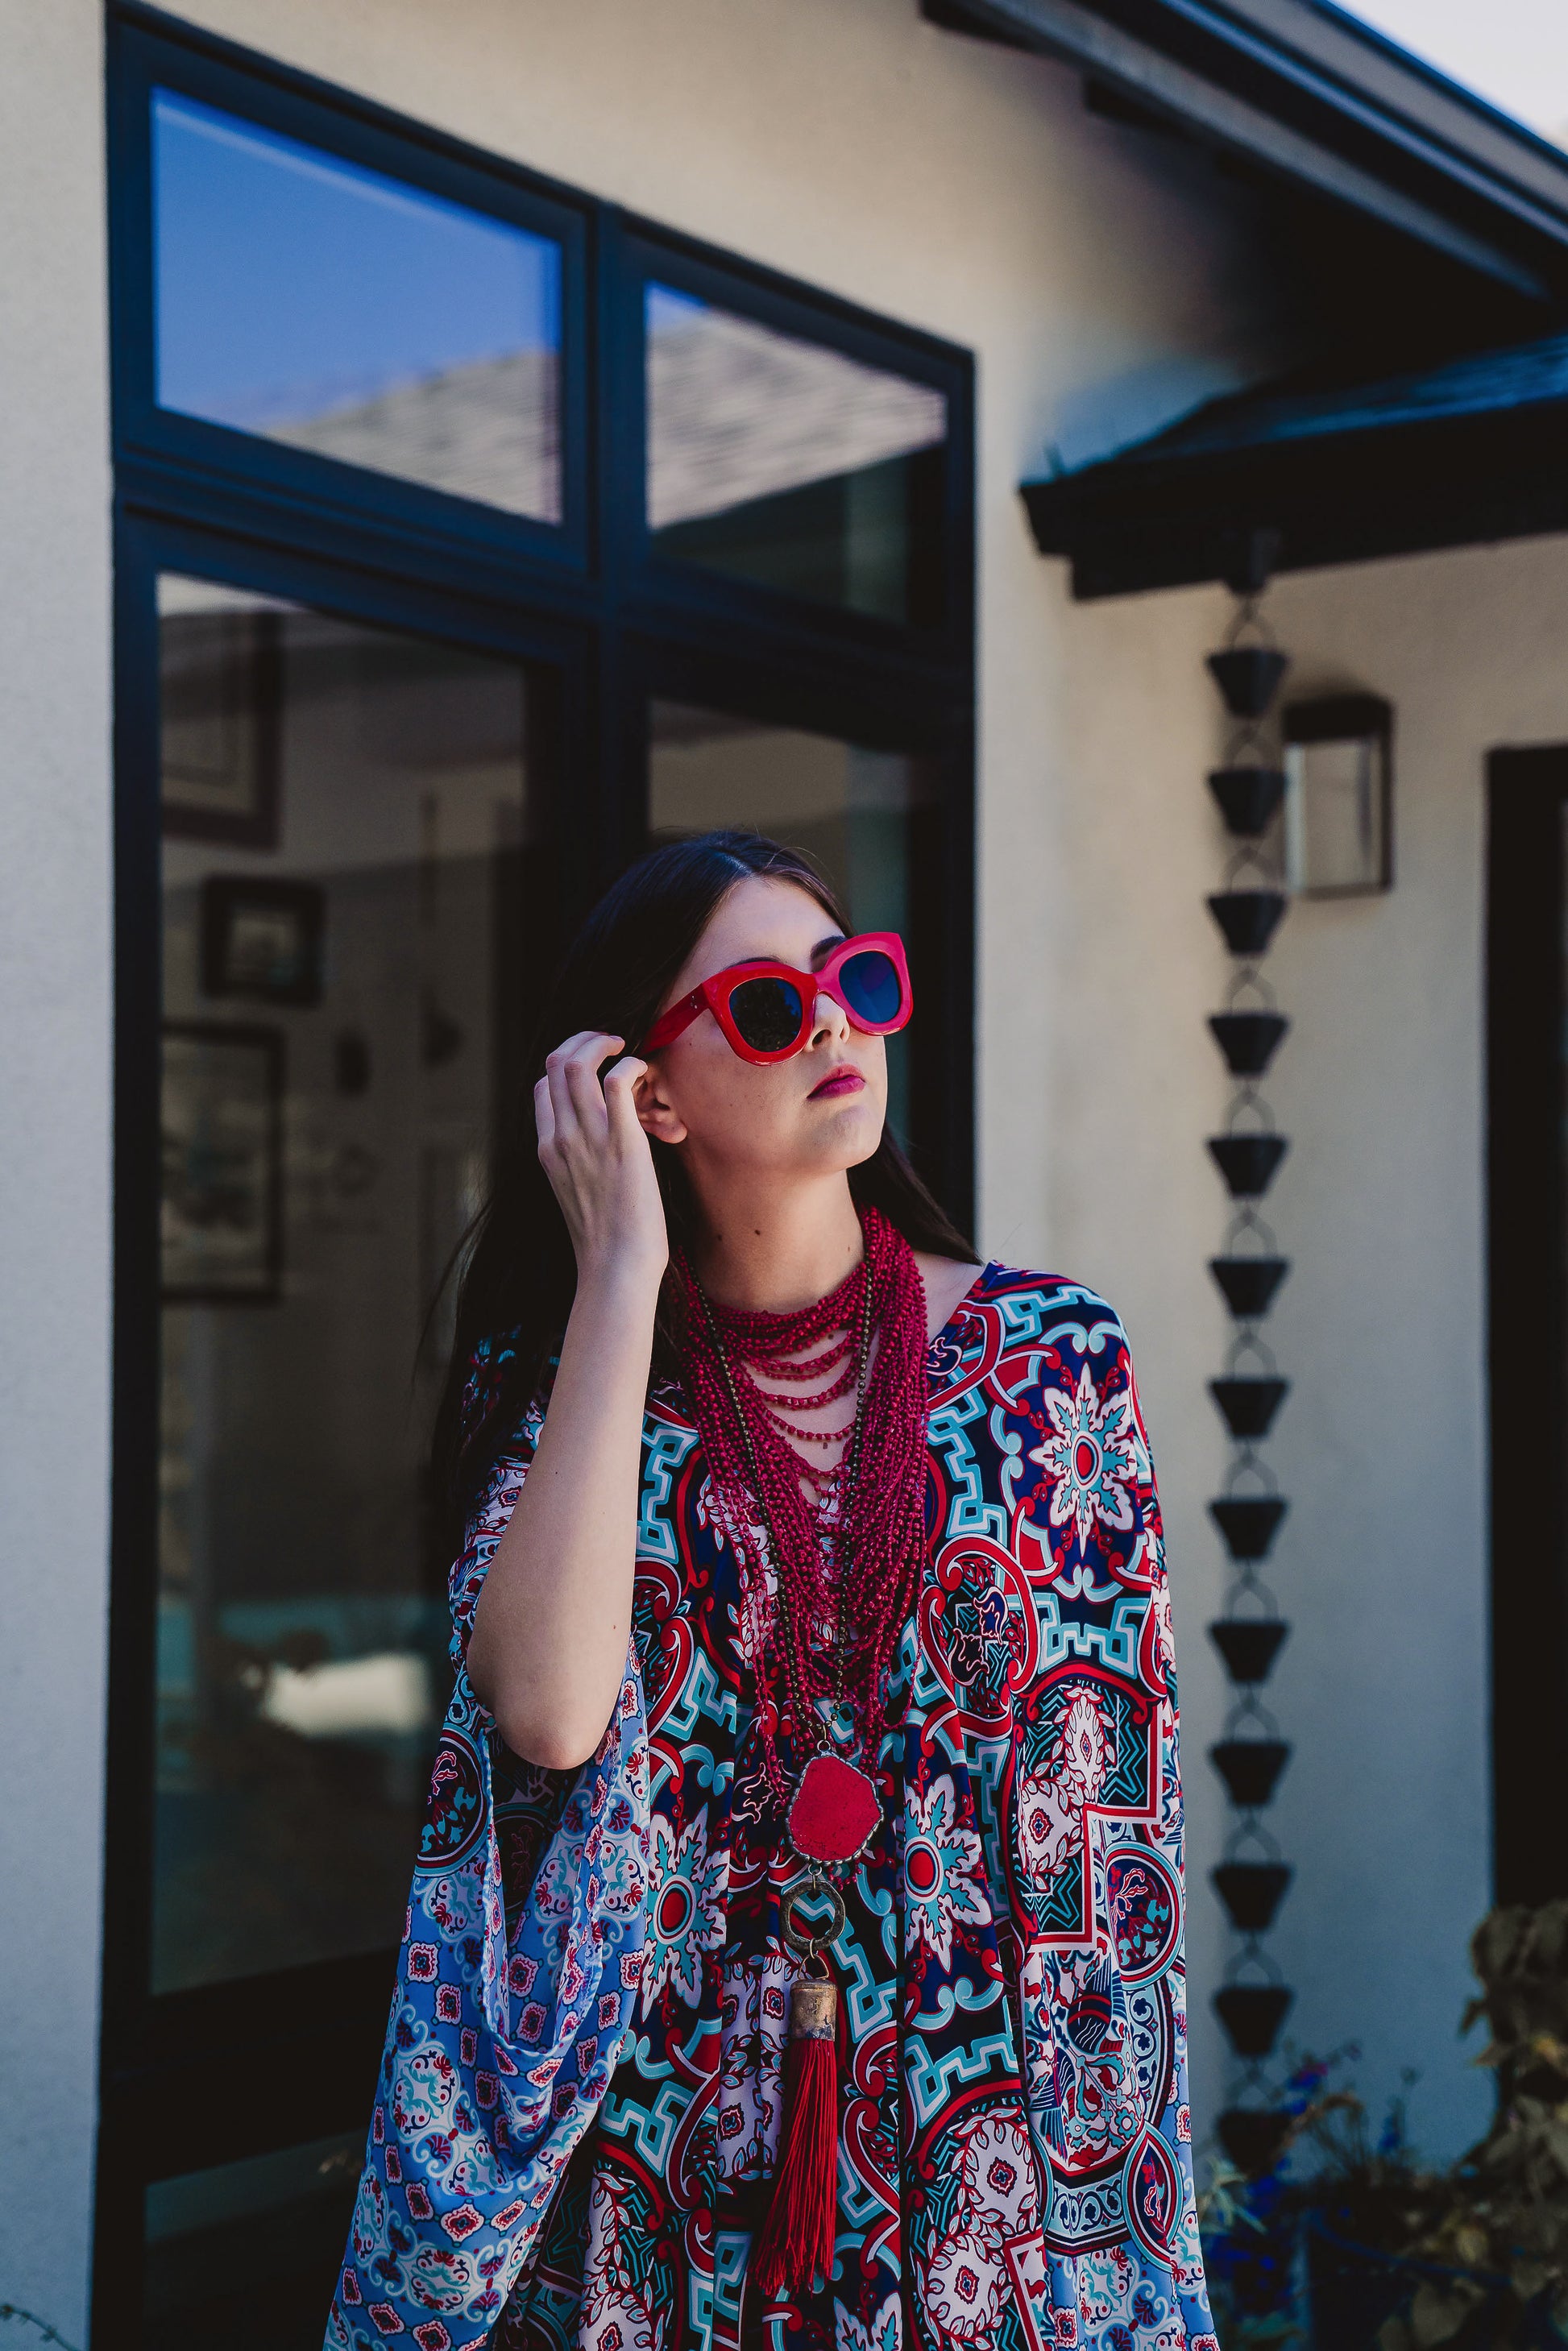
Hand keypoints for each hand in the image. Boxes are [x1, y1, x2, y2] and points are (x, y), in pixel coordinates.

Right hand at [534, 1031, 668, 1290]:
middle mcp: (560, 1138)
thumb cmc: (606, 1240)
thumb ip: (578, 1163)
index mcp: (547, 1149)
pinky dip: (630, 1064)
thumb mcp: (577, 1193)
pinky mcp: (621, 1142)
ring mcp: (587, 1138)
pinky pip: (616, 1081)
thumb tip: (598, 1148)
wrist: (615, 1269)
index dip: (570, 1066)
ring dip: (603, 1043)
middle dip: (583, 1041)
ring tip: (625, 1048)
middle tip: (610, 1044)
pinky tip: (643, 1074)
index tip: (599, 1071)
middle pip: (555, 1063)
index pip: (543, 1087)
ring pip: (578, 1063)